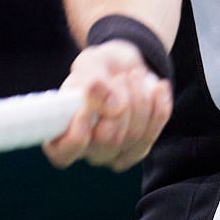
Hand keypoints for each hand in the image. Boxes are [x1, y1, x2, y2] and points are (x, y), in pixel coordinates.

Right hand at [43, 41, 171, 172]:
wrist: (122, 67)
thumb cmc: (96, 69)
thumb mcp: (90, 65)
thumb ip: (95, 83)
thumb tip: (113, 106)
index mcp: (60, 133)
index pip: (63, 153)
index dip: (77, 133)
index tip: (88, 104)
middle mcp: (85, 150)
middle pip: (107, 142)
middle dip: (119, 104)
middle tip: (120, 77)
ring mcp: (113, 153)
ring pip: (133, 137)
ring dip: (139, 100)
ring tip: (134, 75)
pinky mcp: (137, 149)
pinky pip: (151, 134)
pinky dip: (158, 108)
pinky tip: (158, 88)